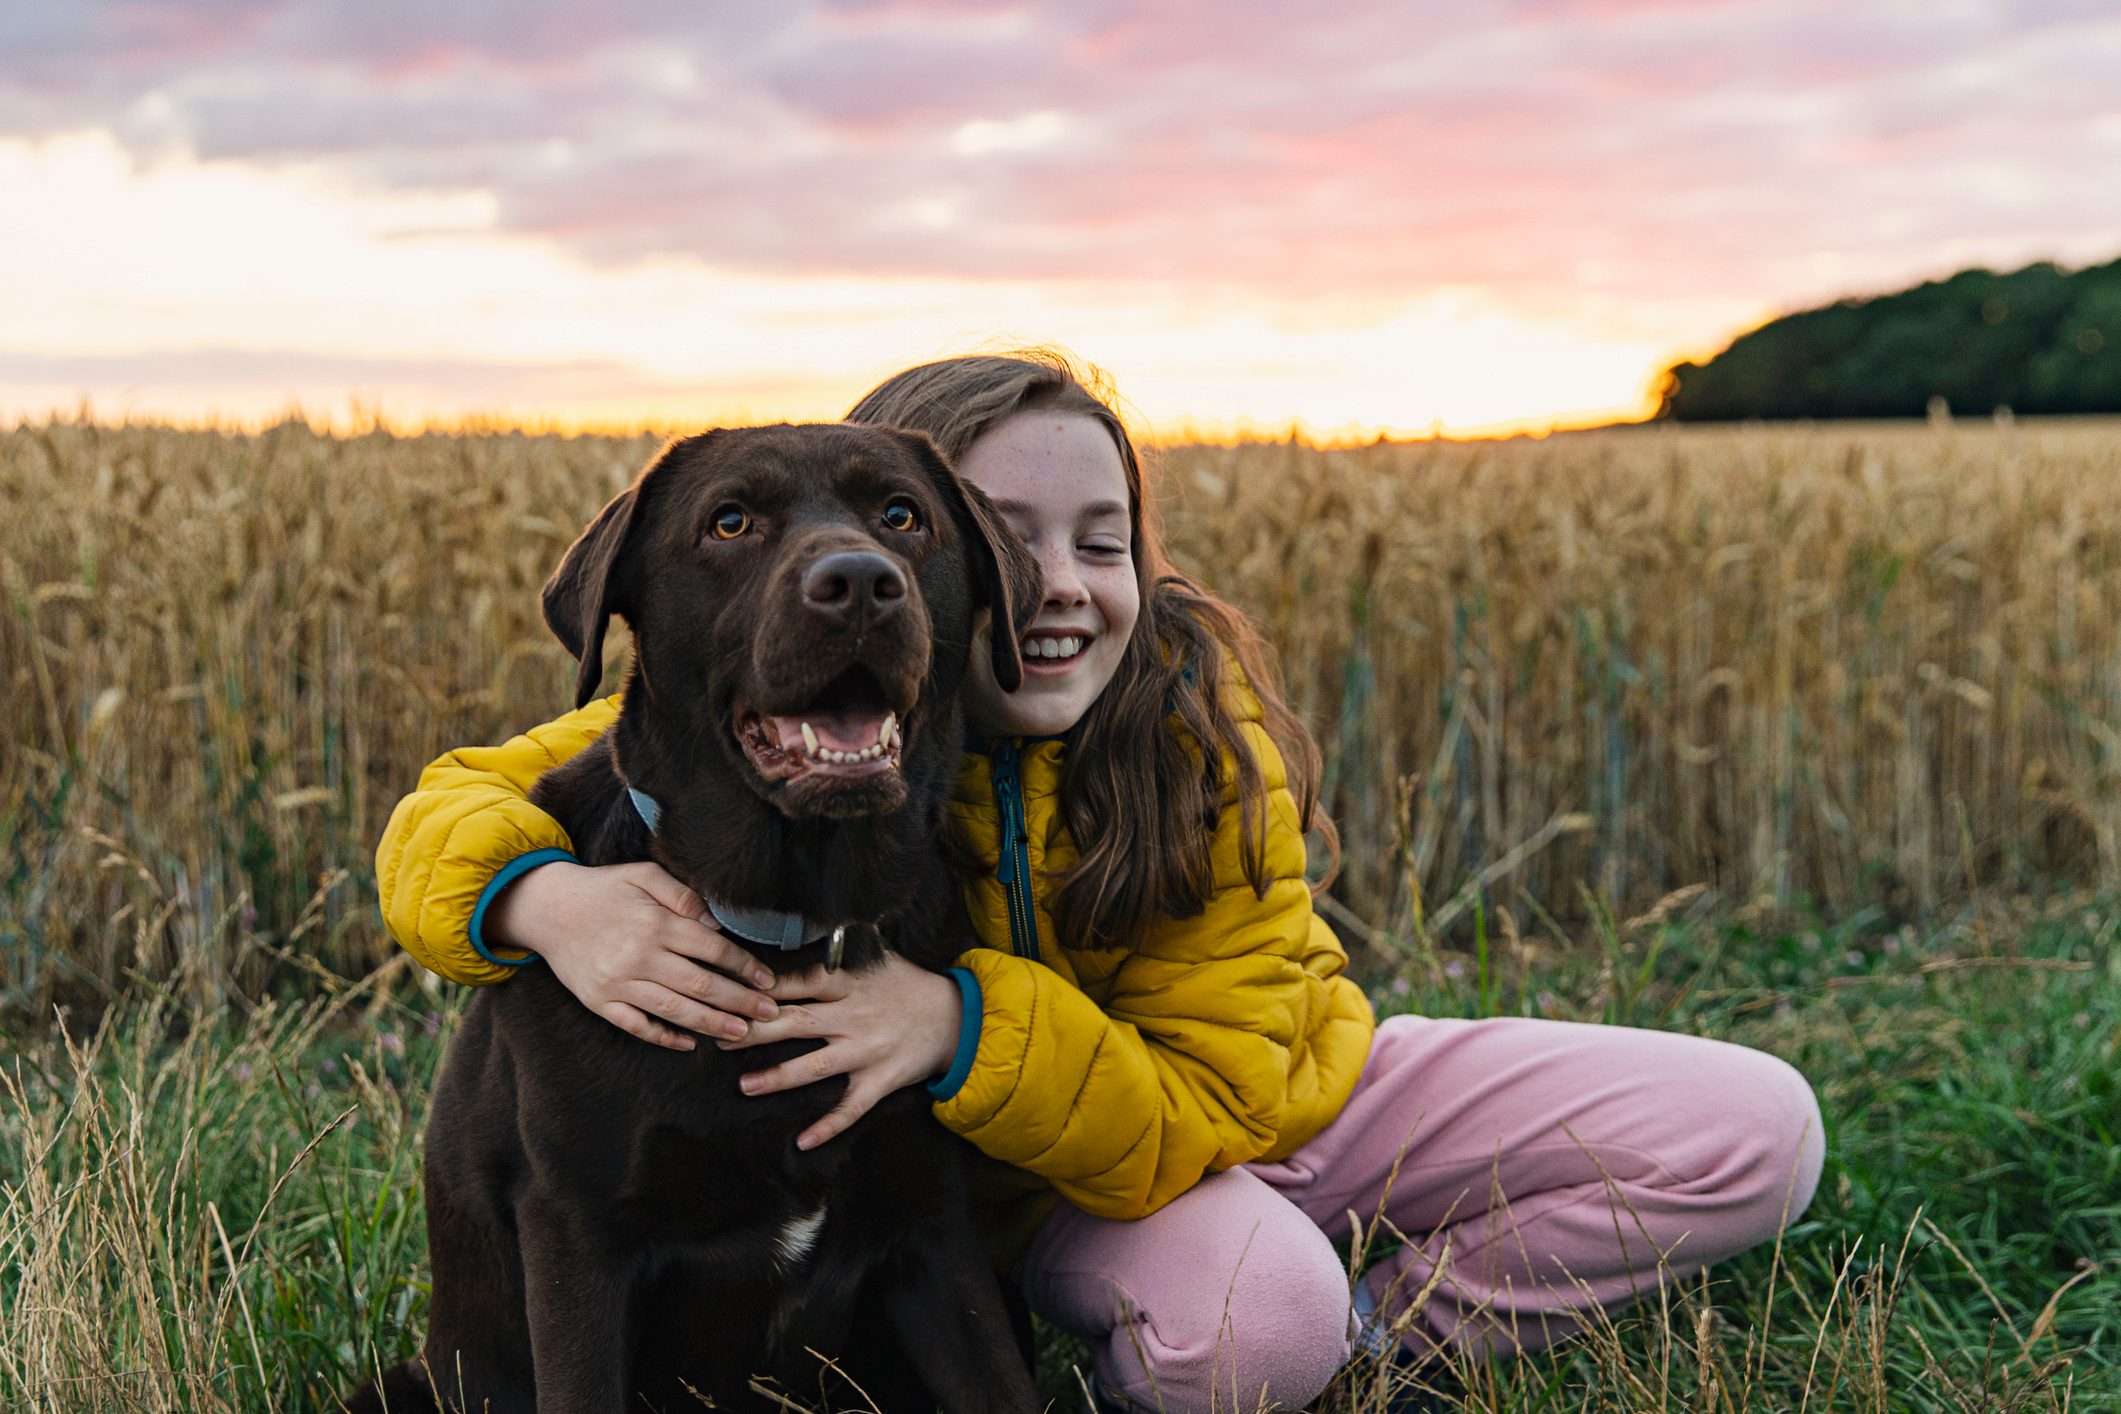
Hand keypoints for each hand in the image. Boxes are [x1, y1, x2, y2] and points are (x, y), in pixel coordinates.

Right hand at [484, 859, 778, 1050]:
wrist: (547, 909)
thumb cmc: (603, 889)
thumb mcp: (644, 875)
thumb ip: (683, 896)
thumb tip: (717, 924)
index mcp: (656, 924)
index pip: (713, 950)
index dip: (745, 966)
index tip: (767, 980)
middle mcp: (640, 956)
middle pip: (701, 985)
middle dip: (740, 1001)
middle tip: (770, 1013)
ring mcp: (619, 983)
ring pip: (675, 1010)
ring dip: (712, 1024)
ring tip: (741, 1033)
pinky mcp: (600, 1002)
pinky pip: (637, 1026)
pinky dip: (664, 1037)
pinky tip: (688, 1045)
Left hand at [724, 953, 962, 1149]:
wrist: (955, 1018)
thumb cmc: (909, 985)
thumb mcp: (879, 955)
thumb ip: (845, 941)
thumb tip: (817, 911)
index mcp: (851, 983)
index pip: (802, 982)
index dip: (767, 985)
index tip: (735, 988)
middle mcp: (855, 1016)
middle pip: (797, 1022)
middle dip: (757, 1030)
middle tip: (720, 1036)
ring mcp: (867, 1051)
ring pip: (816, 1066)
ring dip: (779, 1077)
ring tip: (744, 1086)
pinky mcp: (880, 1081)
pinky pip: (852, 1107)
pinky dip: (829, 1126)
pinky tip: (802, 1142)